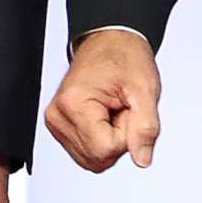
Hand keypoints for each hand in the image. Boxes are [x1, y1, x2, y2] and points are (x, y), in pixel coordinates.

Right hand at [44, 28, 162, 172]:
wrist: (108, 42)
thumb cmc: (124, 58)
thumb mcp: (144, 90)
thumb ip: (146, 128)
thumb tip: (142, 160)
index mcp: (73, 104)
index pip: (106, 150)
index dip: (126, 134)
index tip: (126, 107)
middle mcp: (57, 116)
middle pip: (97, 159)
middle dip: (119, 139)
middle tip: (121, 108)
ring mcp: (56, 123)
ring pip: (93, 160)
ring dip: (111, 141)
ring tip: (113, 110)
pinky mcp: (60, 127)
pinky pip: (87, 153)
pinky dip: (102, 140)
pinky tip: (104, 116)